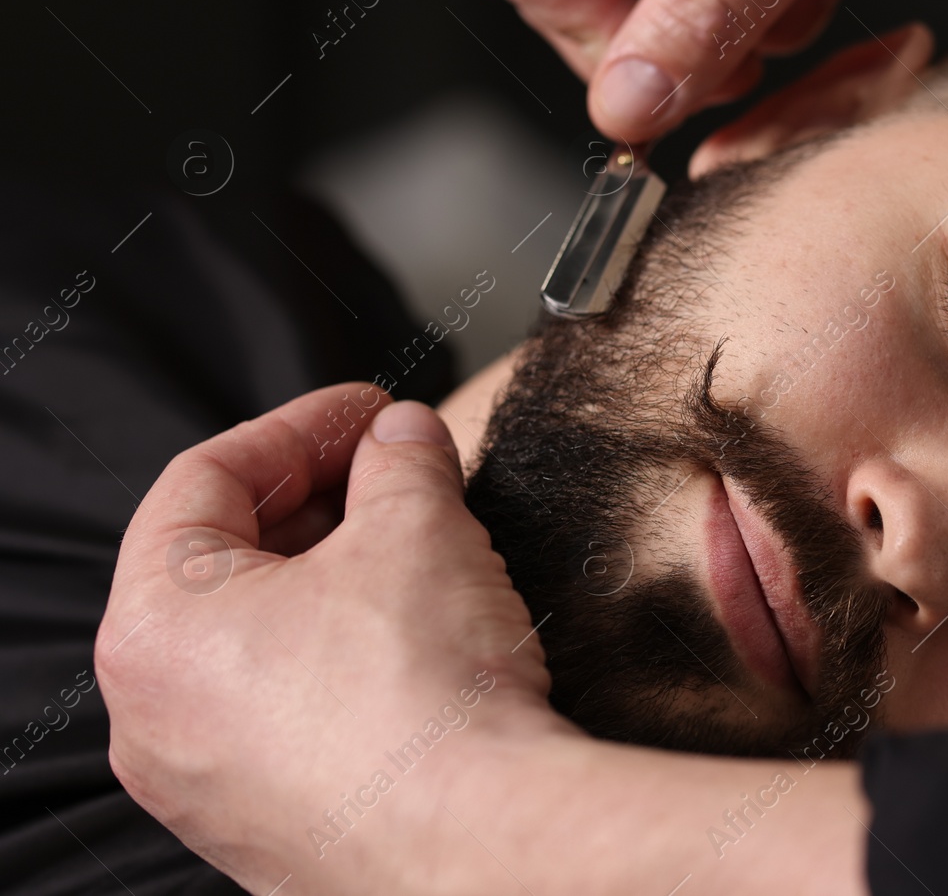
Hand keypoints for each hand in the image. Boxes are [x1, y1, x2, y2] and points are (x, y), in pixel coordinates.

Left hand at [96, 386, 565, 891]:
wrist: (483, 845)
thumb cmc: (425, 699)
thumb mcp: (420, 529)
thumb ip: (401, 460)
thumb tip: (401, 437)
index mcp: (155, 627)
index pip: (206, 477)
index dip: (302, 426)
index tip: (369, 412)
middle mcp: (155, 716)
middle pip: (225, 561)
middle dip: (323, 501)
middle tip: (402, 470)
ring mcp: (207, 785)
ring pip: (258, 642)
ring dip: (334, 578)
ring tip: (420, 549)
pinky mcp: (267, 829)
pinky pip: (287, 714)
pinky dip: (338, 659)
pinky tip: (415, 640)